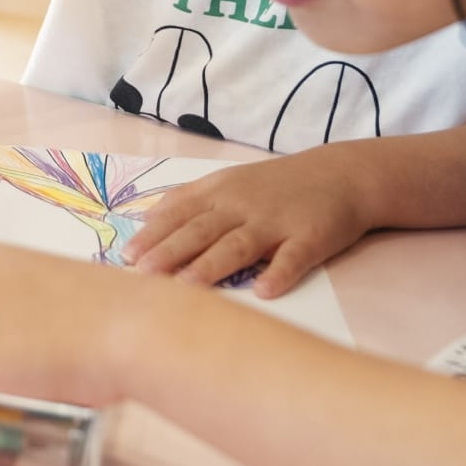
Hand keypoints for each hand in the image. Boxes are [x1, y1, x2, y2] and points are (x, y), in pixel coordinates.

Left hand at [121, 148, 371, 297]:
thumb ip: (188, 200)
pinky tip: (264, 292)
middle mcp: (242, 205)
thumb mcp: (227, 182)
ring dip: (212, 265)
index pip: (178, 213)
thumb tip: (144, 220)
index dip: (152, 235)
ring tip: (188, 286)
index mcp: (218, 192)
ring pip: (239, 244)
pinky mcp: (310, 237)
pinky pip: (293, 257)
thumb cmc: (274, 185)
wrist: (340, 174)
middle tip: (142, 275)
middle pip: (201, 230)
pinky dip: (279, 273)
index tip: (125, 256)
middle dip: (169, 251)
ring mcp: (276, 221)